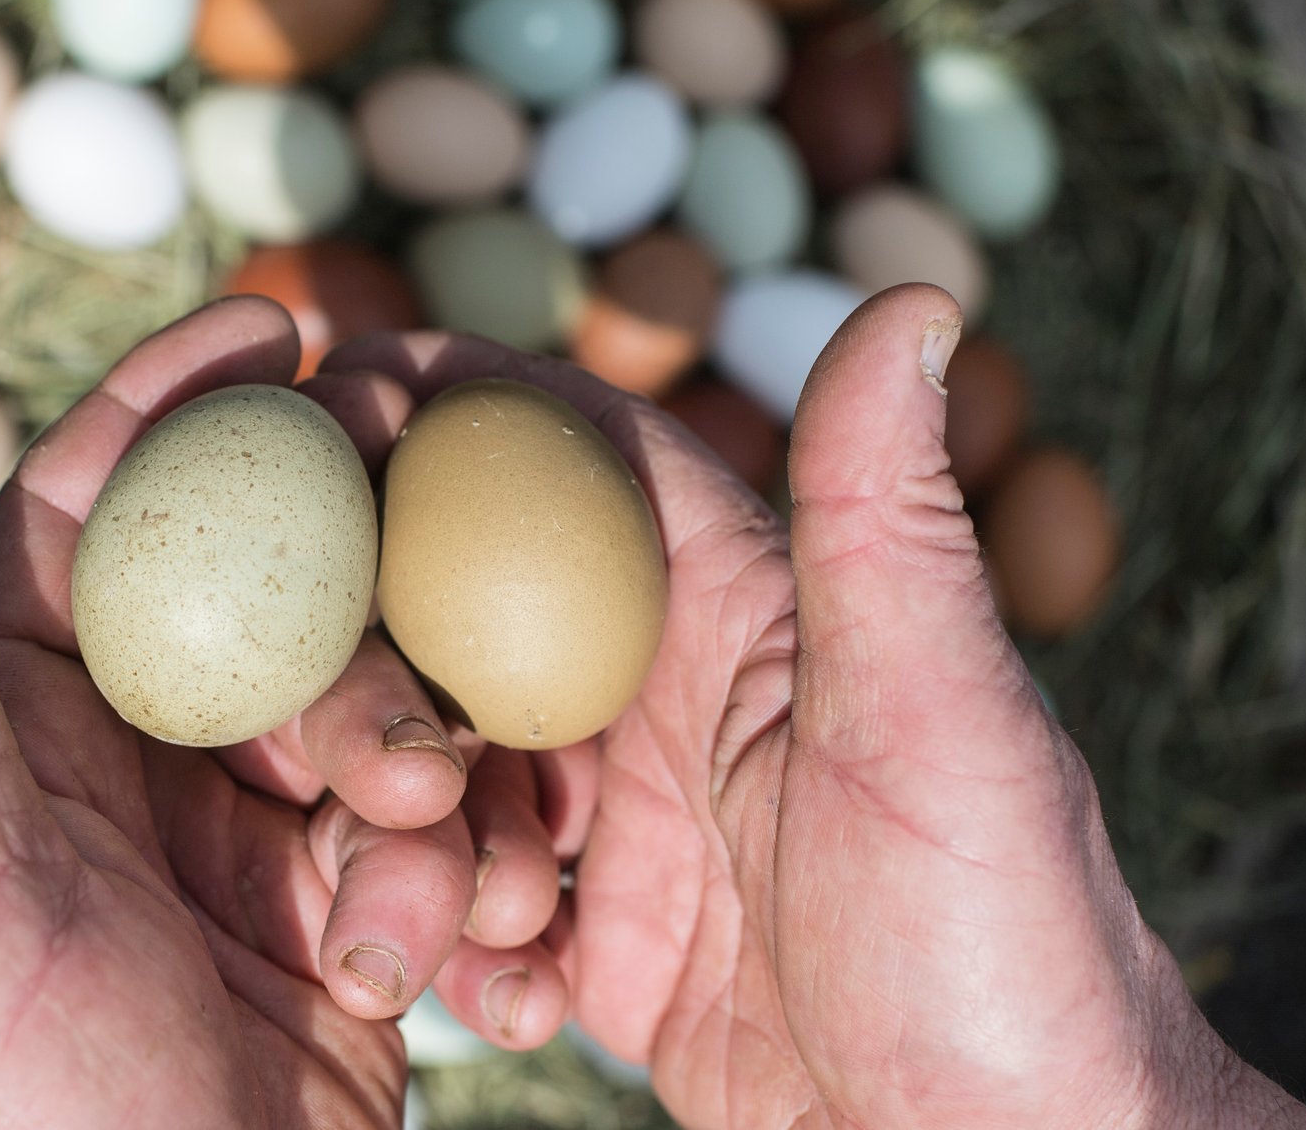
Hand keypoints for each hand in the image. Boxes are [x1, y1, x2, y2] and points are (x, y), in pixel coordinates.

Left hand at [0, 298, 567, 1129]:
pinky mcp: (335, 918)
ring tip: (428, 868)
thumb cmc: (27, 1116)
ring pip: (362, 711)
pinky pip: (421, 833)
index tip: (275, 328)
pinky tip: (472, 950)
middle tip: (434, 582)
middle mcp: (121, 767)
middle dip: (346, 604)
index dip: (166, 407)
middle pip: (255, 599)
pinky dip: (458, 874)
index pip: (78, 522)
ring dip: (416, 773)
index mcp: (5, 737)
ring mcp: (235, 842)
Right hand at [326, 285, 1305, 1128]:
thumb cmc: (1002, 936)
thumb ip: (885, 516)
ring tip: (472, 938)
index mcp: (730, 597)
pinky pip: (456, 902)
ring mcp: (616, 813)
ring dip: (406, 852)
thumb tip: (917, 301)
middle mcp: (656, 684)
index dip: (422, 411)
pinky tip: (523, 1003)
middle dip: (376, 688)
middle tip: (400, 786)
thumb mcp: (936, 718)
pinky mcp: (593, 934)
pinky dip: (453, 947)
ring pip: (429, 770)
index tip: (304, 415)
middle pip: (443, 619)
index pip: (550, 451)